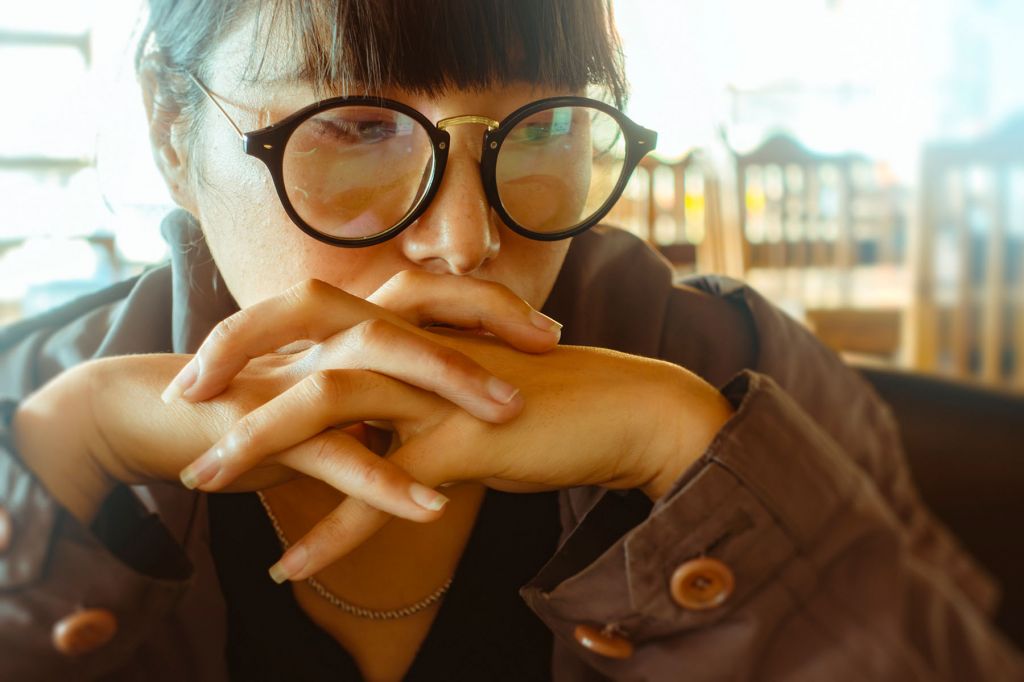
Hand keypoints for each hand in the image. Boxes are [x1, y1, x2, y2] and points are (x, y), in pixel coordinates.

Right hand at [13, 273, 561, 524]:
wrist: (159, 414)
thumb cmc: (257, 401)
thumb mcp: (331, 389)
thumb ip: (384, 388)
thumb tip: (448, 401)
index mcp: (343, 327)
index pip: (424, 295)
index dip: (488, 304)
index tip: (551, 330)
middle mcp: (321, 341)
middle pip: (407, 314)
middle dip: (482, 326)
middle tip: (552, 349)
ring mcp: (291, 380)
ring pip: (370, 372)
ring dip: (443, 390)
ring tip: (507, 418)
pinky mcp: (264, 429)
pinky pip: (330, 455)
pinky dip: (382, 484)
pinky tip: (431, 508)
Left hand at [195, 330, 733, 582]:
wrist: (621, 411)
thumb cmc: (544, 399)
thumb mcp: (463, 384)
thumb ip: (409, 388)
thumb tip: (363, 412)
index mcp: (411, 329)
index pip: (314, 308)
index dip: (252, 331)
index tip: (205, 370)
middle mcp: (416, 348)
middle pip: (306, 330)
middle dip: (234, 361)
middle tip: (181, 403)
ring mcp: (438, 391)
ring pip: (330, 403)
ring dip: (259, 444)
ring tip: (205, 485)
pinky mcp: (463, 442)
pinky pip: (381, 492)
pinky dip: (332, 532)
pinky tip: (289, 568)